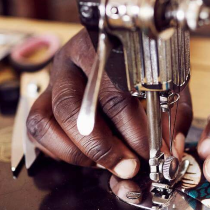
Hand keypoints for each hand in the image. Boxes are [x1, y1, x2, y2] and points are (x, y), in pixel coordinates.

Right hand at [26, 30, 191, 178]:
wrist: (124, 42)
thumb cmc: (145, 64)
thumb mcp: (168, 80)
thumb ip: (173, 113)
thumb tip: (171, 150)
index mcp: (102, 49)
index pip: (113, 92)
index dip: (134, 130)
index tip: (153, 152)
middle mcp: (69, 63)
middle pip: (72, 109)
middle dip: (102, 147)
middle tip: (128, 167)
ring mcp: (51, 83)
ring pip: (44, 121)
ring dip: (76, 153)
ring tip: (106, 164)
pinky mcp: (42, 101)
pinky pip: (37, 131)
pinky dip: (59, 151)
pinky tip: (86, 157)